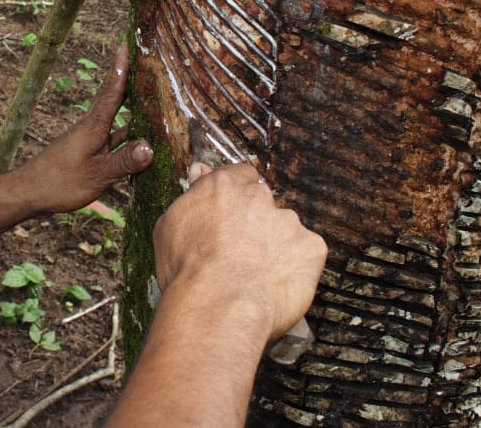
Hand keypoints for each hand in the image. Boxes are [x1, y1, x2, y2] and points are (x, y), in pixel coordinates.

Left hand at [17, 42, 153, 214]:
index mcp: (94, 126)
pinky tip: (143, 138)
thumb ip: (124, 162)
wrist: (28, 193)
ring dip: (134, 106)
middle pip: (117, 97)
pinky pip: (115, 138)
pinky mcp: (90, 152)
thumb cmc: (58, 183)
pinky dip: (129, 134)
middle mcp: (93, 127)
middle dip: (132, 79)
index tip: (130, 43)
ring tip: (154, 94)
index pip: (113, 90)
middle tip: (147, 60)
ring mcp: (91, 139)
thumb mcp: (96, 175)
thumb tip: (150, 147)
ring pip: (118, 118)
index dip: (123, 67)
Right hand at [153, 163, 326, 341]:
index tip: (232, 216)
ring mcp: (288, 222)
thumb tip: (200, 173)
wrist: (216, 307)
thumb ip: (192, 196)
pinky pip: (307, 255)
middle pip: (263, 205)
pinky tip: (276, 286)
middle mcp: (259, 197)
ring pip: (285, 231)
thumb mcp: (169, 227)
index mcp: (224, 187)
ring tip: (256, 277)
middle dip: (255, 224)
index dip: (237, 198)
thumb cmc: (186, 272)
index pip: (241, 176)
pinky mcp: (311, 247)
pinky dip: (296, 268)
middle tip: (240, 254)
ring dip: (276, 247)